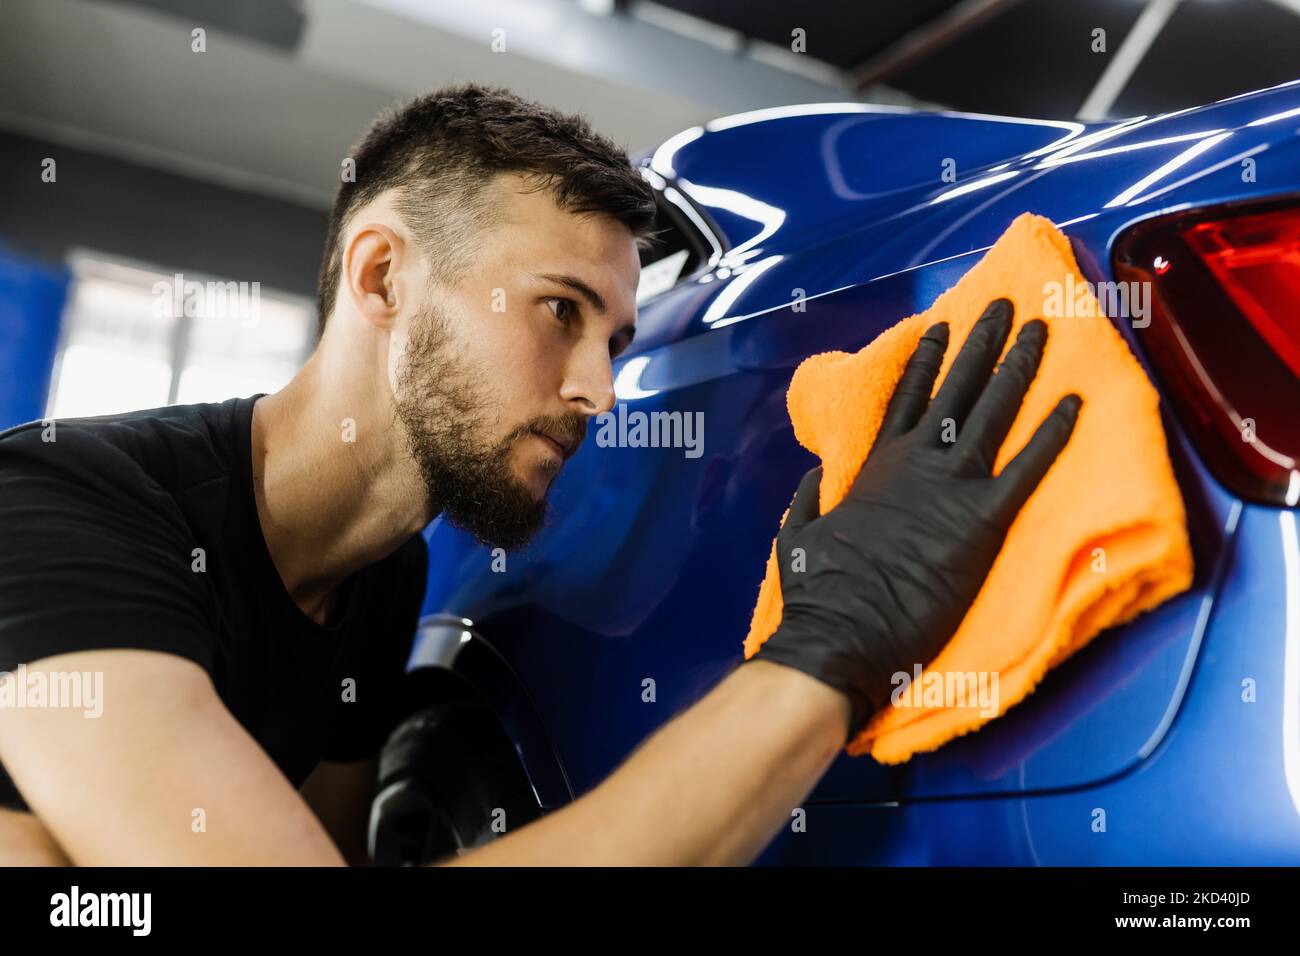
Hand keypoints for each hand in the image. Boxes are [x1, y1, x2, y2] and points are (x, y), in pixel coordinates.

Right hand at [751, 298, 1081, 740]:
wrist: (841, 631)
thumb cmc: (818, 591)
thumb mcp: (799, 533)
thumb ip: (808, 500)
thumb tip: (811, 480)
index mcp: (876, 464)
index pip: (907, 396)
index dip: (927, 359)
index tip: (941, 325)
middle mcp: (916, 461)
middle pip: (957, 387)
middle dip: (982, 342)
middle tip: (1004, 306)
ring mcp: (950, 486)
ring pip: (993, 410)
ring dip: (1019, 367)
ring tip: (1041, 330)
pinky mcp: (981, 521)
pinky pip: (1027, 468)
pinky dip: (1052, 434)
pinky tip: (1076, 402)